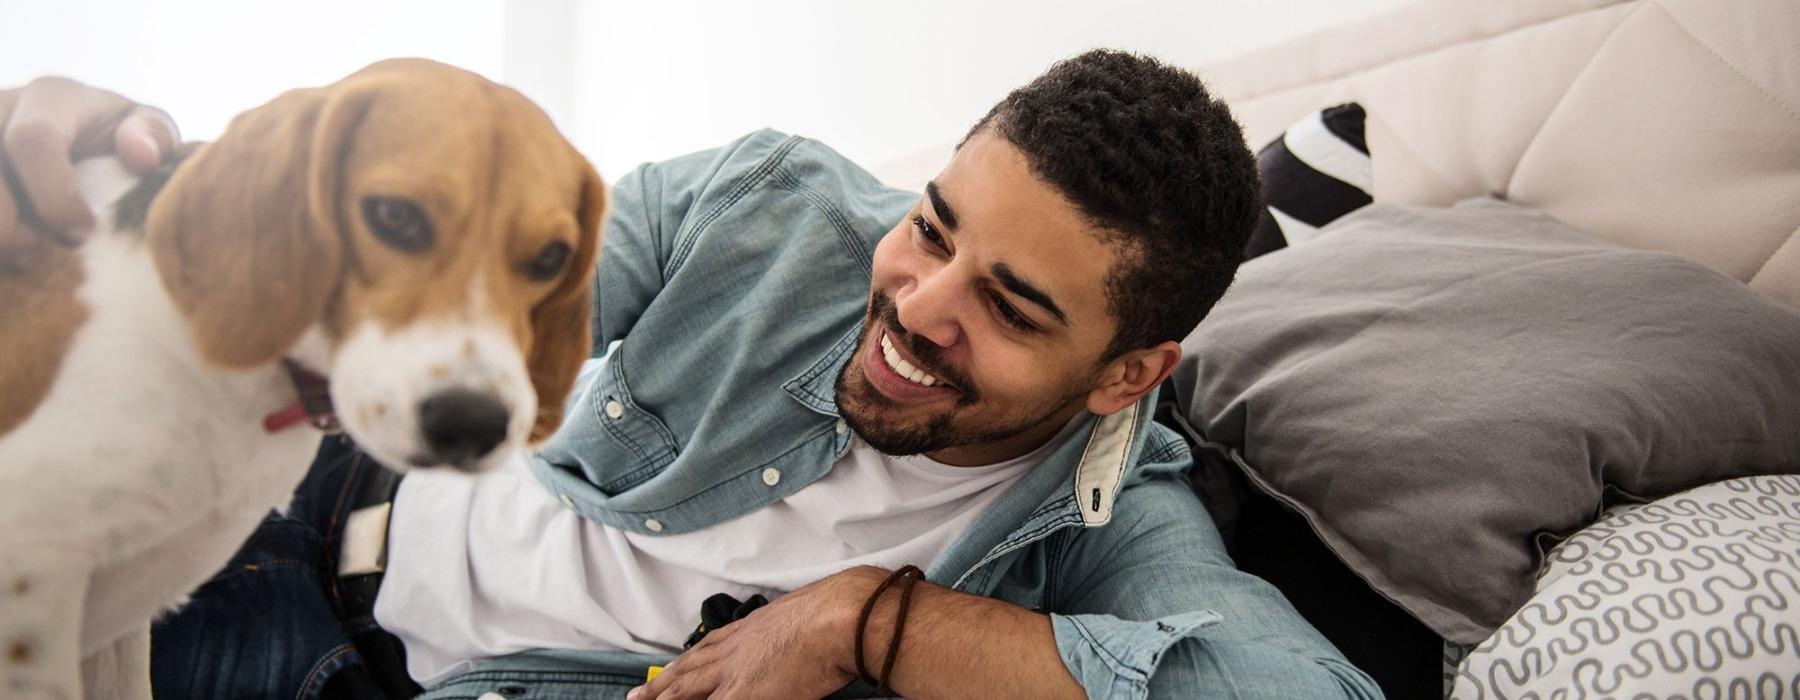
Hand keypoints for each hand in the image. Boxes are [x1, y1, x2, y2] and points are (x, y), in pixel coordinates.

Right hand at [0, 77, 177, 268]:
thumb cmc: (120, 141)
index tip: (81, 234)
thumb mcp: (147, 131)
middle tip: (37, 256)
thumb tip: (140, 156)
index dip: (53, 196)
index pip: (32, 140)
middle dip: (8, 226)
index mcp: (52, 96)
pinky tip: (2, 259)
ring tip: (17, 258)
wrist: (85, 144)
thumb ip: (152, 136)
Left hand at [629, 566, 887, 699]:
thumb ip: (788, 633)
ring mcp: (734, 675)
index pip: (706, 649)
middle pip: (686, 673)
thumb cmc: (835, 612)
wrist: (840, 615)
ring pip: (684, 693)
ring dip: (663, 699)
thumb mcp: (803, 617)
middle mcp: (733, 651)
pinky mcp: (743, 696)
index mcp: (747, 630)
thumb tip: (793, 641)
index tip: (669, 670)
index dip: (683, 664)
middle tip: (635, 696)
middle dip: (659, 686)